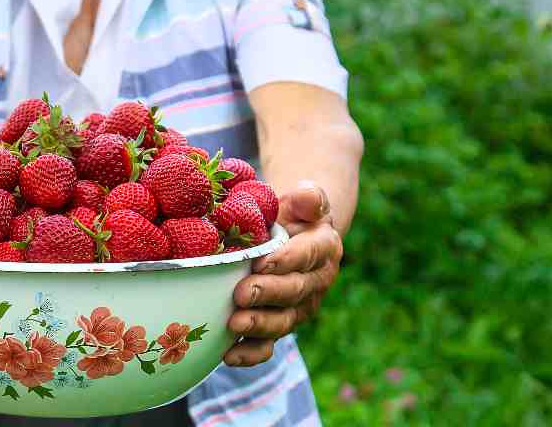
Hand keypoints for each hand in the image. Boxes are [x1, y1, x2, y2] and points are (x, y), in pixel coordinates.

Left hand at [223, 181, 342, 366]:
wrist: (295, 233)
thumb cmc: (294, 213)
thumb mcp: (304, 199)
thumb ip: (308, 197)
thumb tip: (305, 197)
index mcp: (324, 248)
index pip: (307, 255)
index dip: (286, 260)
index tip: (262, 261)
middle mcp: (315, 282)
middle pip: (293, 291)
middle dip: (267, 294)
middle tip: (241, 293)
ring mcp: (298, 307)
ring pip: (282, 321)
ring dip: (258, 325)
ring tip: (233, 324)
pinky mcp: (279, 323)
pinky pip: (268, 344)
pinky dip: (250, 353)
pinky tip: (227, 354)